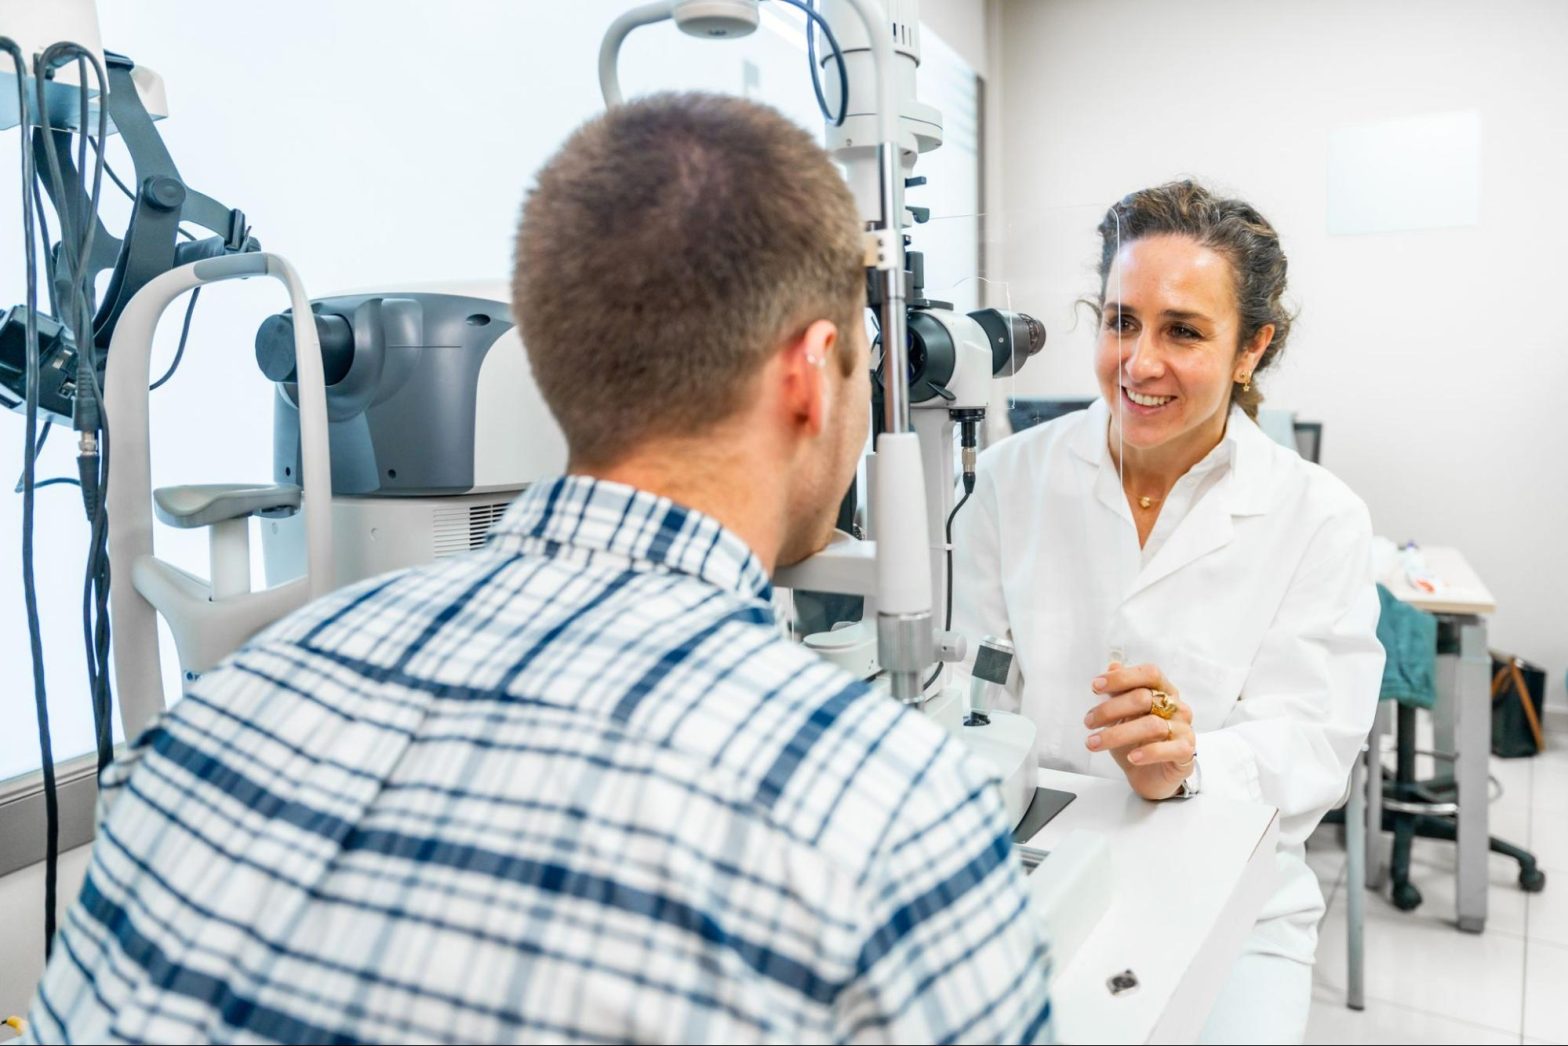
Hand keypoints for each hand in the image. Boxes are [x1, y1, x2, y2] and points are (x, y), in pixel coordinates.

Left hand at [1084, 662, 1196, 800]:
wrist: (1151, 775)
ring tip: (1094, 743)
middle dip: (1110, 709)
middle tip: (1088, 721)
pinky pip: (1170, 749)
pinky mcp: (1186, 751)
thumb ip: (1120, 691)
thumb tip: (1113, 665)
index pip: (1149, 673)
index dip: (1122, 677)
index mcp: (1163, 691)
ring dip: (1118, 734)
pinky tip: (1132, 757)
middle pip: (1144, 698)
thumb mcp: (1122, 715)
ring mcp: (1184, 729)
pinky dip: (1148, 752)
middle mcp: (1177, 706)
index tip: (1095, 686)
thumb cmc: (1137, 741)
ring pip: (1152, 725)